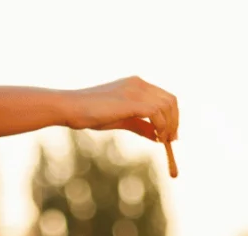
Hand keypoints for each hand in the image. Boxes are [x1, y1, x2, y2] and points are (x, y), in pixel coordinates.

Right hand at [62, 76, 179, 142]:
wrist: (73, 108)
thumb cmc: (91, 114)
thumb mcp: (121, 120)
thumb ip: (140, 125)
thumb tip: (157, 137)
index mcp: (136, 84)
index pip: (164, 97)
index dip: (172, 116)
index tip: (170, 134)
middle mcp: (139, 83)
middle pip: (170, 100)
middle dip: (174, 121)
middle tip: (170, 140)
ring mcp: (136, 90)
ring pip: (167, 106)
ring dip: (169, 126)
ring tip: (162, 141)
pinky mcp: (132, 101)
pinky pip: (157, 113)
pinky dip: (161, 127)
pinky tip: (155, 137)